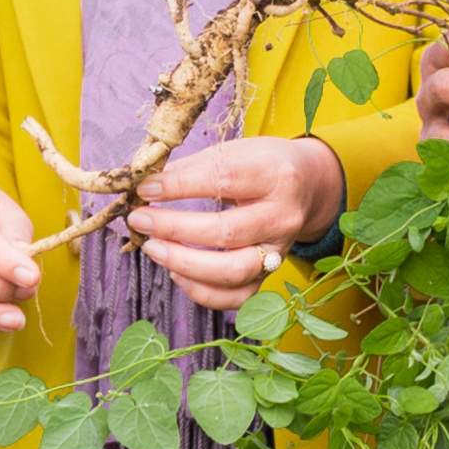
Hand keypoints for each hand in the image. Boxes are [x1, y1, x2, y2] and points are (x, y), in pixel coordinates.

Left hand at [124, 135, 343, 314]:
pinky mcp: (271, 274)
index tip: (146, 188)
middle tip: (139, 219)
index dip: (180, 187)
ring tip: (152, 248)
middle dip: (173, 227)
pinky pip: (238, 297)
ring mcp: (279, 250)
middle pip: (226, 231)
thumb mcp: (236, 151)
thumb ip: (194, 167)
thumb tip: (146, 183)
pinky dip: (203, 292)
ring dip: (184, 263)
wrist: (309, 186)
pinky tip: (177, 274)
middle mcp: (282, 216)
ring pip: (231, 271)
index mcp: (275, 176)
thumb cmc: (264, 164)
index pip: (223, 181)